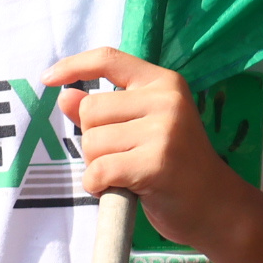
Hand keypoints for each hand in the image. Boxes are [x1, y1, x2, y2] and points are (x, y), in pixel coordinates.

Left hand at [46, 48, 250, 251]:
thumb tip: (65, 96)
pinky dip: (98, 186)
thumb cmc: (174, 165)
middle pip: (91, 110)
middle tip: (123, 157)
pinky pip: (98, 171)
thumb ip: (105, 112)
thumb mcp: (142, 129)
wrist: (214, 203)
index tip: (48, 78)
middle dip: (94, 140)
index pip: (110, 59)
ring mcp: (164, 130)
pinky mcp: (156, 162)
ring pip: (92, 142)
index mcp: (163, 83)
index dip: (75, 65)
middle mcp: (166, 99)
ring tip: (128, 174)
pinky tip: (122, 190)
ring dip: (98, 166)